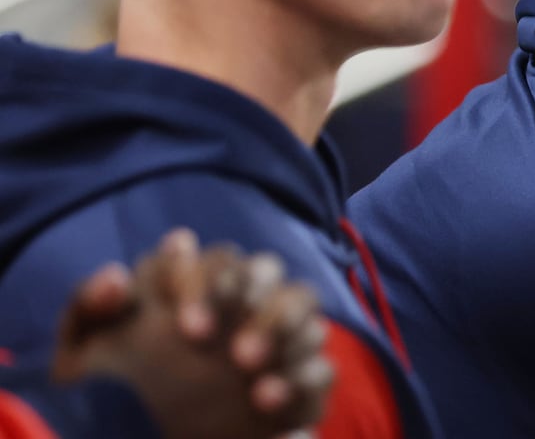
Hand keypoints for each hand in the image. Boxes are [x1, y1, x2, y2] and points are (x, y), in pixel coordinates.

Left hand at [52, 229, 331, 438]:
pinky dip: (301, 381)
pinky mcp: (301, 382)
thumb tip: (116, 275)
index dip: (202, 282)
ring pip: (303, 304)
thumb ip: (88, 310)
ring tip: (252, 380)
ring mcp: (278, 338)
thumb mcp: (85, 356)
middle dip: (249, 296)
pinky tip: (267, 403)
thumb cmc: (118, 393)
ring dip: (283, 332)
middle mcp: (243, 302)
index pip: (213, 260)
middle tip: (223, 349)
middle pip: (266, 269)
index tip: (183, 328)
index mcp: (196, 287)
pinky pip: (321, 368)